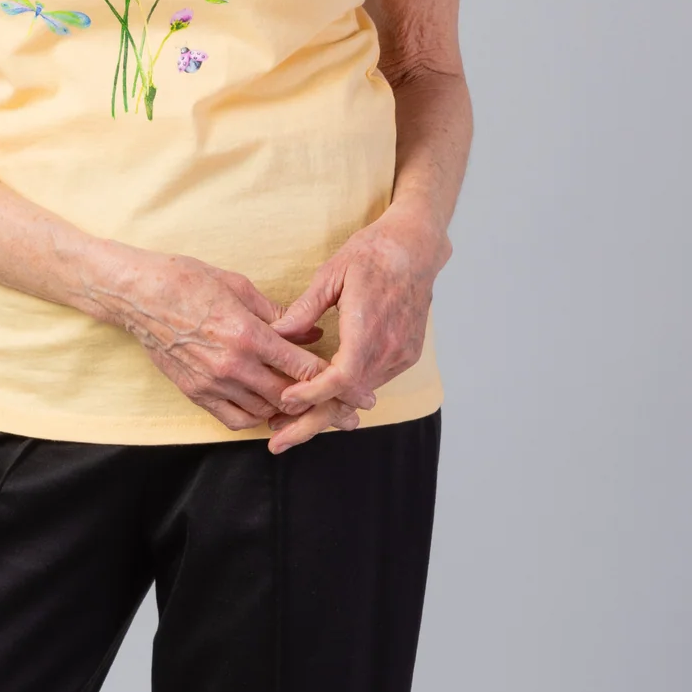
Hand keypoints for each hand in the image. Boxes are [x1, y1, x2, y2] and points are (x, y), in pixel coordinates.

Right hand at [86, 248, 328, 431]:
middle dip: (321, 405)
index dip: (333, 380)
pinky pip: (235, 419)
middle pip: (289, 396)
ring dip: (288, 411)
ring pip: (265, 411)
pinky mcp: (195, 393)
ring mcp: (212, 383)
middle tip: (344, 412)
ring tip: (310, 409)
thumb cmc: (187, 280)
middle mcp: (232, 364)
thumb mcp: (239, 287)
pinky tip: (267, 409)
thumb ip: (279, 315)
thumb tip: (312, 335)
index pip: (302, 368)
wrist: (137, 295)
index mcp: (247, 333)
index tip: (353, 388)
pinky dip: (256, 418)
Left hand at [267, 209, 451, 440]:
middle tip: (277, 443)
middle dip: (310, 425)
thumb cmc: (372, 254)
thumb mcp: (332, 274)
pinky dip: (344, 398)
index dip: (311, 394)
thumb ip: (304, 310)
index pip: (340, 378)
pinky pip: (370, 384)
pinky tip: (319, 403)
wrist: (416, 248)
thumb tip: (275, 335)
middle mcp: (388, 348)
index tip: (284, 402)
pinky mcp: (405, 356)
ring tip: (287, 425)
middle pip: (346, 400)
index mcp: (369, 327)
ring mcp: (400, 355)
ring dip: (324, 413)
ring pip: (358, 397)